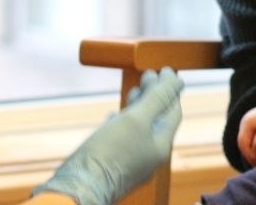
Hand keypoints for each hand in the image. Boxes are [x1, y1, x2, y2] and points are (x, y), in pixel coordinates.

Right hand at [34, 68, 183, 204]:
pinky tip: (114, 116)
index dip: (170, 88)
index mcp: (161, 145)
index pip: (173, 111)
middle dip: (155, 95)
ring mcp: (132, 162)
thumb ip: (158, 99)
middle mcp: (150, 155)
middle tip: (148, 73)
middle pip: (158, 119)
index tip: (163, 68)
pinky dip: (123, 123)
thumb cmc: (108, 153)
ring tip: (135, 90)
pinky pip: (124, 139)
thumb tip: (176, 79)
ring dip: (139, 107)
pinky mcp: (114, 165)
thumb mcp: (136, 119)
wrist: (79, 188)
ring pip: (141, 128)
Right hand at [237, 102, 255, 166]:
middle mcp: (245, 124)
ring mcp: (250, 125)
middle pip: (244, 145)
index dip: (250, 155)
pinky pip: (254, 141)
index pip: (243, 144)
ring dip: (255, 154)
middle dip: (252, 156)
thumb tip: (254, 155)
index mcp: (245, 124)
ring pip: (249, 144)